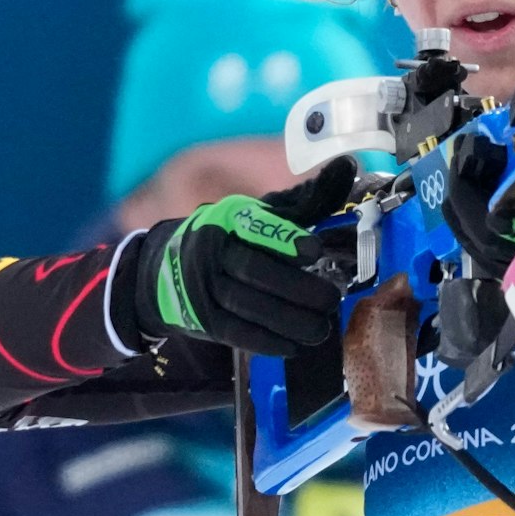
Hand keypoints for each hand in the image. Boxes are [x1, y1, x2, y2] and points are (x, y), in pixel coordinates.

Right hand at [121, 157, 357, 355]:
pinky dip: (266, 341)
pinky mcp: (203, 319)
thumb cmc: (232, 238)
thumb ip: (305, 199)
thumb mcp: (261, 213)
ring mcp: (203, 287)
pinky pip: (236, 333)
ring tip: (321, 328)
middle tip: (331, 299)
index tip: (315, 251)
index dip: (284, 239)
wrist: (166, 270)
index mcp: (228, 218)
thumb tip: (347, 168)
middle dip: (296, 288)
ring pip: (247, 305)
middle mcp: (211, 250)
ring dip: (287, 321)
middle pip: (253, 270)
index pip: (256, 226)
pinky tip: (294, 347)